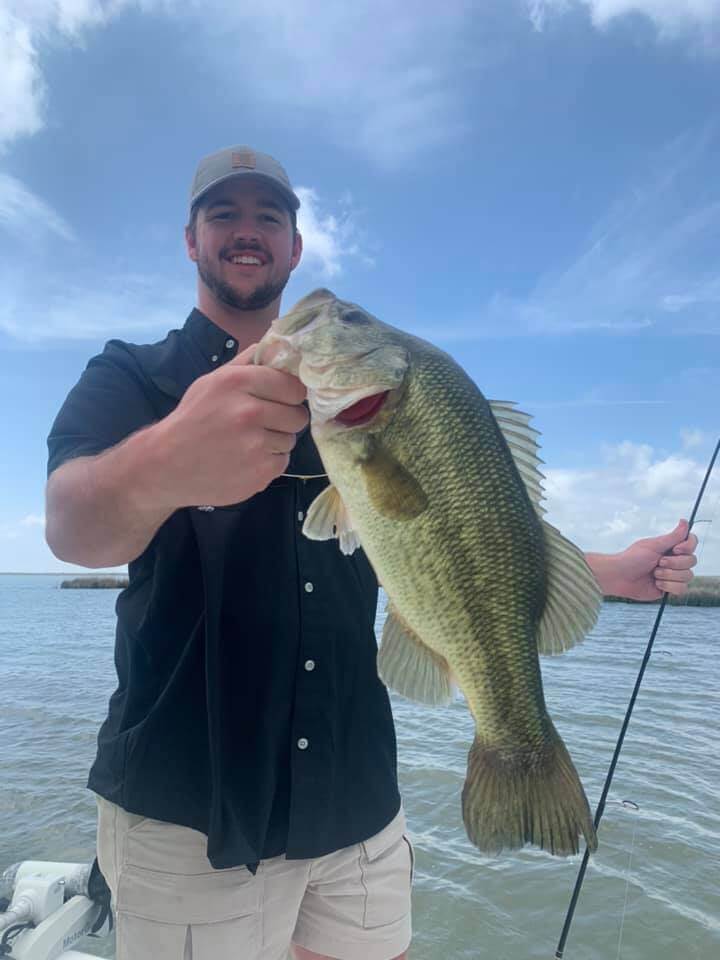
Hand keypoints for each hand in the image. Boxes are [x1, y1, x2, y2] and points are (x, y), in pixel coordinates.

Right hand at [153, 344, 308, 508]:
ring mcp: (256, 445)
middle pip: (298, 415)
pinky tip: (246, 460)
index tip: (280, 400)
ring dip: (275, 442)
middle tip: (263, 423)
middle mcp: (249, 412)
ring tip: (248, 443)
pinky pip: (282, 462)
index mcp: (238, 382)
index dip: (289, 394)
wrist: (165, 465)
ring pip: (291, 440)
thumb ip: (248, 362)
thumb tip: (280, 345)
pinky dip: (268, 462)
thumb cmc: (193, 419)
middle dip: (285, 419)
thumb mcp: (212, 381)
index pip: (293, 386)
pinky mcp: (260, 473)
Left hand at [587, 520, 697, 600]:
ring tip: (654, 574)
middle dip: (674, 563)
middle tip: (658, 563)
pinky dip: (669, 586)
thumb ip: (673, 537)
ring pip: (688, 576)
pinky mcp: (670, 589)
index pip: (692, 543)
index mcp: (670, 547)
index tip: (675, 549)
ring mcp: (673, 575)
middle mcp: (674, 560)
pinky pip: (682, 589)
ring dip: (669, 575)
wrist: (619, 577)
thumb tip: (685, 521)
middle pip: (692, 561)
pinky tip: (656, 584)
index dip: (688, 547)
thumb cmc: (632, 558)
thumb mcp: (653, 546)